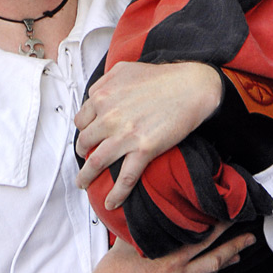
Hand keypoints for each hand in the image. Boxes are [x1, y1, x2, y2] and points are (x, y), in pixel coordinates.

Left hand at [75, 61, 223, 210]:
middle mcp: (109, 116)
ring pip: (96, 162)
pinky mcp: (144, 149)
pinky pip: (125, 177)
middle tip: (85, 159)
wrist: (191, 87)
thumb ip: (104, 82)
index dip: (83, 131)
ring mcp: (126, 134)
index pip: (81, 120)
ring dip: (86, 177)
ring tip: (83, 183)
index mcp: (103, 96)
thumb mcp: (124, 70)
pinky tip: (112, 202)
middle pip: (84, 142)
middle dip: (82, 153)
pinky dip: (116, 194)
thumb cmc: (160, 77)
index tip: (87, 138)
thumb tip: (93, 97)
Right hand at [86, 224, 254, 272]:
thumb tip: (149, 204)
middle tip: (249, 234)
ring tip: (240, 253)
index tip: (229, 214)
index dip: (218, 226)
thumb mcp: (127, 242)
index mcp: (169, 258)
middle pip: (213, 257)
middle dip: (233, 245)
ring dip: (225, 262)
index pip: (201, 238)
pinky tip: (212, 271)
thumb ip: (143, 225)